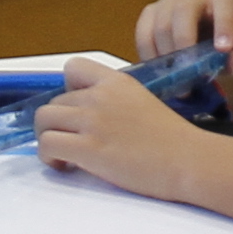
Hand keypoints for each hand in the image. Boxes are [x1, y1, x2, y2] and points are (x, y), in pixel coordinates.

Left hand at [35, 58, 207, 196]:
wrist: (189, 160)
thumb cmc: (173, 140)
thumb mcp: (143, 103)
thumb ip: (116, 102)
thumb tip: (93, 116)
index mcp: (117, 82)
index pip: (73, 67)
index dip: (67, 89)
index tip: (77, 110)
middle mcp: (100, 96)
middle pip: (54, 101)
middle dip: (58, 123)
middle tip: (72, 141)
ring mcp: (92, 121)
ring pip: (43, 120)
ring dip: (48, 138)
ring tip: (64, 156)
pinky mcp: (88, 148)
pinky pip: (47, 144)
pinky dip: (49, 157)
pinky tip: (66, 166)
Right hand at [137, 0, 232, 64]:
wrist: (213, 52)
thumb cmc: (232, 50)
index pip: (224, 5)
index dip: (224, 25)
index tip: (223, 50)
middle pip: (183, 10)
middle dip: (184, 41)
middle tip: (189, 70)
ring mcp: (169, 2)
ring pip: (160, 22)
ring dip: (165, 54)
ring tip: (176, 79)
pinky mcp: (151, 15)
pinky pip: (143, 33)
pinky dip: (148, 55)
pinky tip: (160, 72)